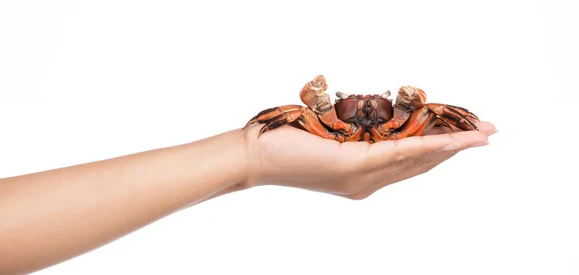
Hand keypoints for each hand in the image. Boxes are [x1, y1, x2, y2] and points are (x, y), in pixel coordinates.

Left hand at [244, 122, 496, 198]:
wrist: (255, 155)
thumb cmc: (287, 140)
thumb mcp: (331, 134)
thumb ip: (357, 131)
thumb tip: (376, 113)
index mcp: (363, 176)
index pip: (409, 161)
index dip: (440, 149)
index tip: (464, 136)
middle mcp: (367, 182)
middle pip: (420, 162)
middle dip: (456, 147)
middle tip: (486, 134)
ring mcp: (362, 177)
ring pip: (417, 159)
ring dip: (452, 145)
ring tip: (481, 135)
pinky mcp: (353, 166)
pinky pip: (399, 153)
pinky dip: (430, 146)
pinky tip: (453, 140)